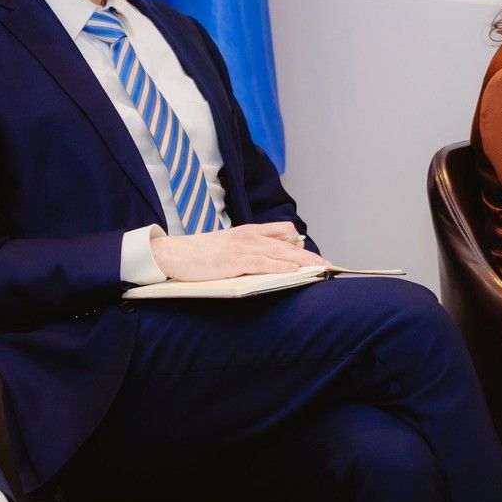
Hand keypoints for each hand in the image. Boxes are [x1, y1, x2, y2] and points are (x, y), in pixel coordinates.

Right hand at [149, 222, 327, 281]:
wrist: (173, 254)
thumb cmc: (198, 254)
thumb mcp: (227, 246)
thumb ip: (247, 248)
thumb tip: (269, 257)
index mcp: (246, 231)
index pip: (280, 231)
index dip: (299, 243)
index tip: (315, 255)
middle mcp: (247, 236)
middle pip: (286, 242)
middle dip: (308, 255)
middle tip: (328, 264)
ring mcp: (241, 247)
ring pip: (279, 252)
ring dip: (302, 261)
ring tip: (320, 268)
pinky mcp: (234, 261)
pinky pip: (263, 263)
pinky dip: (281, 266)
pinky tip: (294, 270)